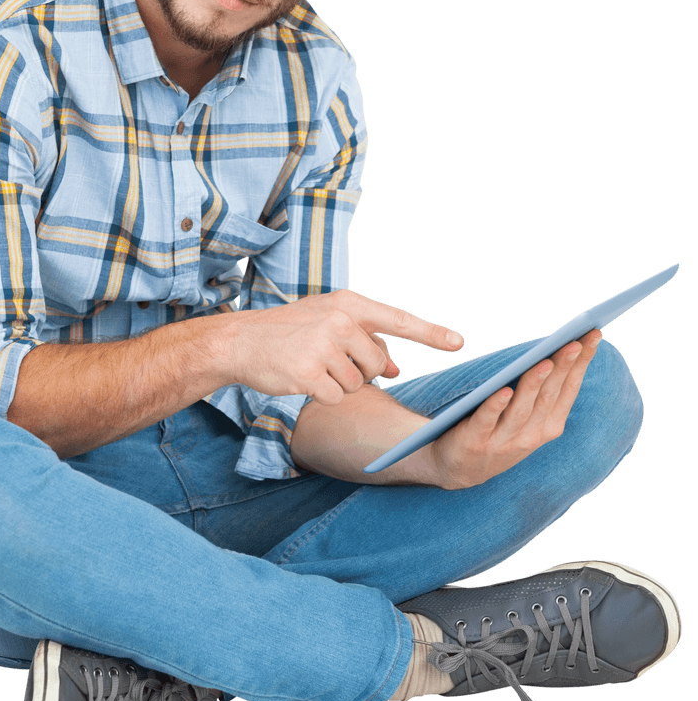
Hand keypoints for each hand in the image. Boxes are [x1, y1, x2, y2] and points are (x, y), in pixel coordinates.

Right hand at [221, 289, 462, 405]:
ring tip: (312, 365)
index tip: (458, 341)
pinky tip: (303, 379)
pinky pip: (337, 396)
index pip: (398, 319)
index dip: (430, 332)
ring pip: (358, 383)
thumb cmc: (289, 331)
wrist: (241, 340)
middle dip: (363, 371)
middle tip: (331, 361)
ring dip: (340, 383)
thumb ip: (364, 340)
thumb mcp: (328, 323)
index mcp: (347, 304)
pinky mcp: (309, 373)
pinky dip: (324, 395)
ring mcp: (323, 346)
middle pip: (378, 363)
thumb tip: (396, 366)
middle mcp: (338, 321)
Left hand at [407, 329, 603, 489]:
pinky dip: (496, 406)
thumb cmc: (498, 432)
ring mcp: (503, 440)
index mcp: (548, 426)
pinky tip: (504, 390)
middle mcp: (530, 435)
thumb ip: (540, 391)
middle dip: (563, 367)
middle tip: (575, 341)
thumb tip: (555, 349)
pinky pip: (486, 421)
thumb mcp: (527, 417)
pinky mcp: (475, 442)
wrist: (460, 468)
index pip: (568, 389)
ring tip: (545, 361)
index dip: (581, 362)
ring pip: (522, 409)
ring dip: (534, 384)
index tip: (593, 335)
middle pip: (548, 396)